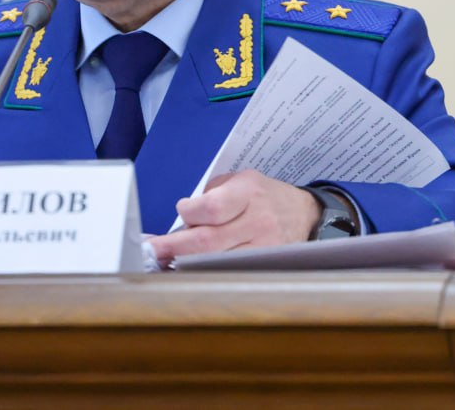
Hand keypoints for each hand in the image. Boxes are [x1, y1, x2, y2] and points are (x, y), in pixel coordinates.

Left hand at [146, 170, 319, 265]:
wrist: (302, 212)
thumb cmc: (262, 195)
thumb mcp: (239, 180)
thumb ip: (210, 196)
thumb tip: (184, 222)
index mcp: (248, 192)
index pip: (212, 209)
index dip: (189, 213)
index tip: (181, 211)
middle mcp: (258, 221)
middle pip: (209, 242)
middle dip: (174, 247)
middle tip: (152, 250)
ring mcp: (264, 248)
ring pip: (218, 262)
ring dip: (187, 263)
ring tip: (164, 262)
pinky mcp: (266, 266)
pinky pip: (230, 272)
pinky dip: (208, 273)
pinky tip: (191, 271)